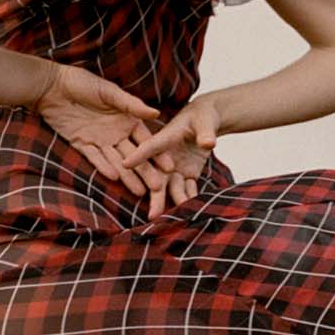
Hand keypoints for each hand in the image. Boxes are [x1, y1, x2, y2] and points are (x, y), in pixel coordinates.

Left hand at [32, 64, 178, 206]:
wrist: (51, 86)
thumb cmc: (82, 83)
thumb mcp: (109, 91)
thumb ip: (131, 104)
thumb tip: (156, 113)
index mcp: (126, 119)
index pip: (145, 139)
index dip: (157, 153)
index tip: (169, 167)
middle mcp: (115, 132)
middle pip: (133, 155)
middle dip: (146, 171)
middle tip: (158, 187)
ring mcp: (99, 140)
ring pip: (116, 161)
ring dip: (128, 176)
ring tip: (139, 192)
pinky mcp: (81, 144)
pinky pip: (95, 158)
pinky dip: (104, 167)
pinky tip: (115, 178)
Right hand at [123, 95, 222, 216]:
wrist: (208, 122)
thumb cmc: (204, 116)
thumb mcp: (205, 121)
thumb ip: (206, 132)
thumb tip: (208, 143)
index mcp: (167, 138)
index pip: (151, 146)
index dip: (139, 155)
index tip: (125, 163)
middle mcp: (166, 156)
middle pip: (157, 176)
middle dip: (156, 196)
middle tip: (152, 214)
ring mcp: (175, 168)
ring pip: (172, 187)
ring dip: (174, 202)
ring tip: (174, 218)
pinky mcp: (187, 174)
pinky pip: (189, 189)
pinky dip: (190, 199)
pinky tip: (191, 213)